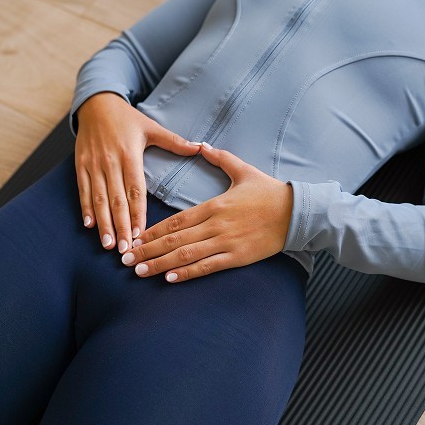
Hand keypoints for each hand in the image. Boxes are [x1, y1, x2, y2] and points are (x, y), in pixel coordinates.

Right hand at [75, 92, 200, 251]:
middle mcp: (111, 162)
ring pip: (98, 198)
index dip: (137, 213)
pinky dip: (85, 208)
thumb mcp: (152, 127)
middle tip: (125, 249)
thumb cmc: (127, 118)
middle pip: (116, 200)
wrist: (96, 103)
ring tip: (108, 244)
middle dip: (120, 226)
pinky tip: (90, 225)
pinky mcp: (80, 164)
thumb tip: (200, 147)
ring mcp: (94, 164)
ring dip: (103, 223)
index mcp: (130, 155)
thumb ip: (174, 141)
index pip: (135, 190)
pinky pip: (82, 189)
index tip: (140, 234)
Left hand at [121, 143, 293, 281]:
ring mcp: (226, 243)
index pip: (174, 220)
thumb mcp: (243, 170)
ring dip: (160, 264)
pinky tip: (169, 279)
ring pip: (186, 255)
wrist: (297, 212)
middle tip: (126, 260)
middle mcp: (215, 225)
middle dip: (147, 251)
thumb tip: (201, 144)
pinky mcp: (238, 258)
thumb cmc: (270, 191)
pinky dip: (187, 273)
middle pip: (174, 239)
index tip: (134, 238)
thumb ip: (219, 158)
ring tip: (139, 272)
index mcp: (213, 205)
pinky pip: (208, 267)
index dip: (151, 231)